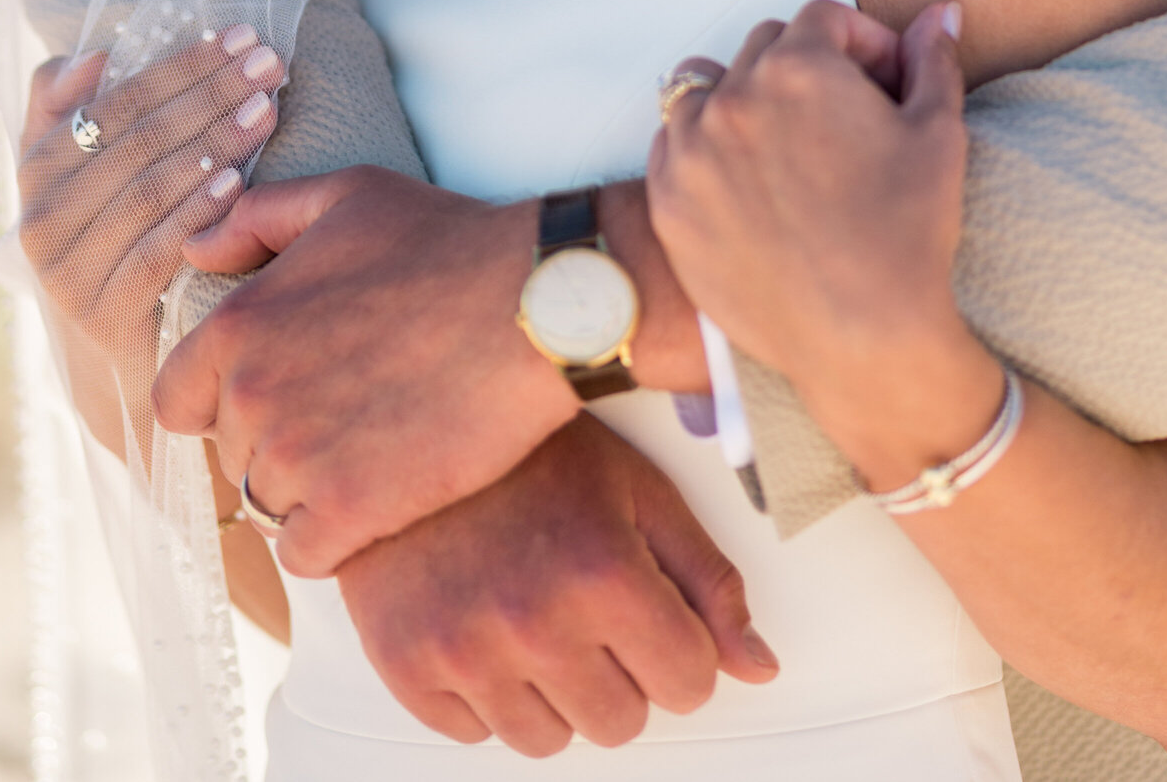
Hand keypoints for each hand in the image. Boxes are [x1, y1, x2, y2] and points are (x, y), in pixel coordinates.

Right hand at [16, 28, 280, 363]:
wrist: (109, 346)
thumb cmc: (107, 231)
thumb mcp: (77, 169)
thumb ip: (68, 105)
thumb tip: (94, 56)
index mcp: (38, 168)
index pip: (118, 100)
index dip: (183, 64)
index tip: (240, 36)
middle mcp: (43, 220)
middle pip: (141, 140)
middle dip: (212, 94)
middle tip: (269, 64)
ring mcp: (69, 272)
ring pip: (151, 190)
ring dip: (216, 143)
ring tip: (265, 109)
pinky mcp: (103, 316)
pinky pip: (158, 251)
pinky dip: (199, 211)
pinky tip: (239, 181)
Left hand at [152, 166, 577, 574]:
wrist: (534, 306)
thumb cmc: (448, 242)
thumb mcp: (349, 197)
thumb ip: (259, 218)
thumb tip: (195, 249)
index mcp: (239, 324)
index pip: (176, 400)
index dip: (219, 402)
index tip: (274, 395)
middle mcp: (252, 395)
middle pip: (233, 452)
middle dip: (280, 439)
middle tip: (349, 412)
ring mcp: (296, 458)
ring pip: (269, 503)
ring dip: (310, 489)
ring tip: (372, 452)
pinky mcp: (348, 512)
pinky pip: (306, 554)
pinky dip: (337, 537)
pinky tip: (381, 497)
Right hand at [339, 417, 777, 754]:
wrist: (408, 425)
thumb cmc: (530, 450)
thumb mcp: (639, 490)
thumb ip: (707, 579)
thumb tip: (758, 666)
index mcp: (605, 573)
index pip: (690, 684)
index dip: (681, 646)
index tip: (653, 609)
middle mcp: (536, 623)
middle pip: (623, 723)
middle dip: (621, 672)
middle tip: (589, 604)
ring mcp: (467, 653)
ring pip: (551, 741)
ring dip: (555, 690)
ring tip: (536, 611)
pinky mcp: (410, 669)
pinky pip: (476, 735)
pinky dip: (488, 693)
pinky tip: (486, 622)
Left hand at [649, 0, 994, 481]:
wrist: (861, 339)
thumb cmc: (906, 236)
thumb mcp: (938, 133)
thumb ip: (932, 60)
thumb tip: (938, 12)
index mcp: (798, 68)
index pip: (824, 20)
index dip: (864, 46)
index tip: (885, 87)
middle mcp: (733, 98)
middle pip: (766, 48)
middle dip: (808, 68)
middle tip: (845, 123)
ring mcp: (691, 151)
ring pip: (706, 89)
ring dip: (745, 99)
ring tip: (787, 147)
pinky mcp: (668, 203)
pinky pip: (674, 146)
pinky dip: (705, 149)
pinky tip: (749, 185)